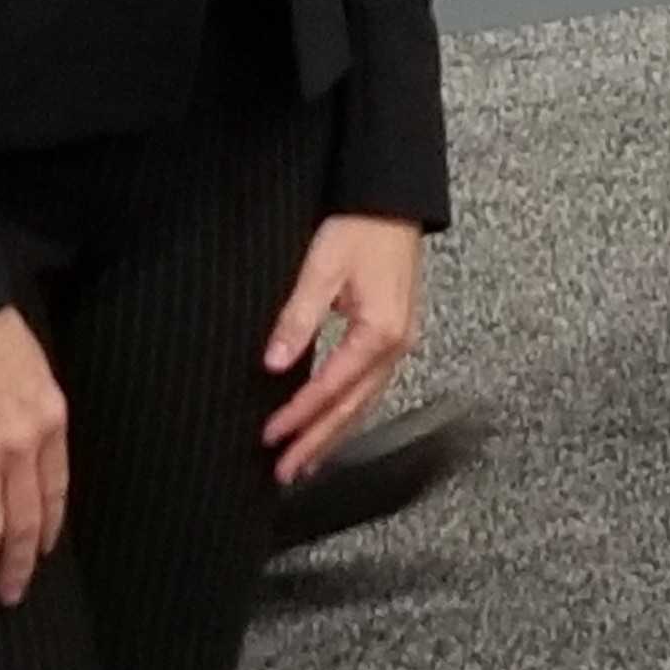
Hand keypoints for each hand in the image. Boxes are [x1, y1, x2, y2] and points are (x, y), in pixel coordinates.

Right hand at [0, 306, 68, 603]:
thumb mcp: (38, 376)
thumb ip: (38, 422)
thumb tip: (32, 463)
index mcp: (50, 424)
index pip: (55, 494)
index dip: (47, 532)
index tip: (40, 557)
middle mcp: (20, 446)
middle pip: (22, 521)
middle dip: (15, 565)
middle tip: (6, 594)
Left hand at [262, 215, 423, 485]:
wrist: (394, 197)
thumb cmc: (362, 226)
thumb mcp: (322, 269)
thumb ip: (298, 319)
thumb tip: (274, 363)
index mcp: (379, 333)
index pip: (330, 389)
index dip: (298, 416)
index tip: (270, 436)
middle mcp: (395, 345)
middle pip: (352, 407)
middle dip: (318, 441)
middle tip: (286, 471)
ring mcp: (399, 341)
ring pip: (364, 402)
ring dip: (333, 432)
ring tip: (307, 460)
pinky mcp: (394, 332)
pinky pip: (370, 385)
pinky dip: (348, 408)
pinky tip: (333, 418)